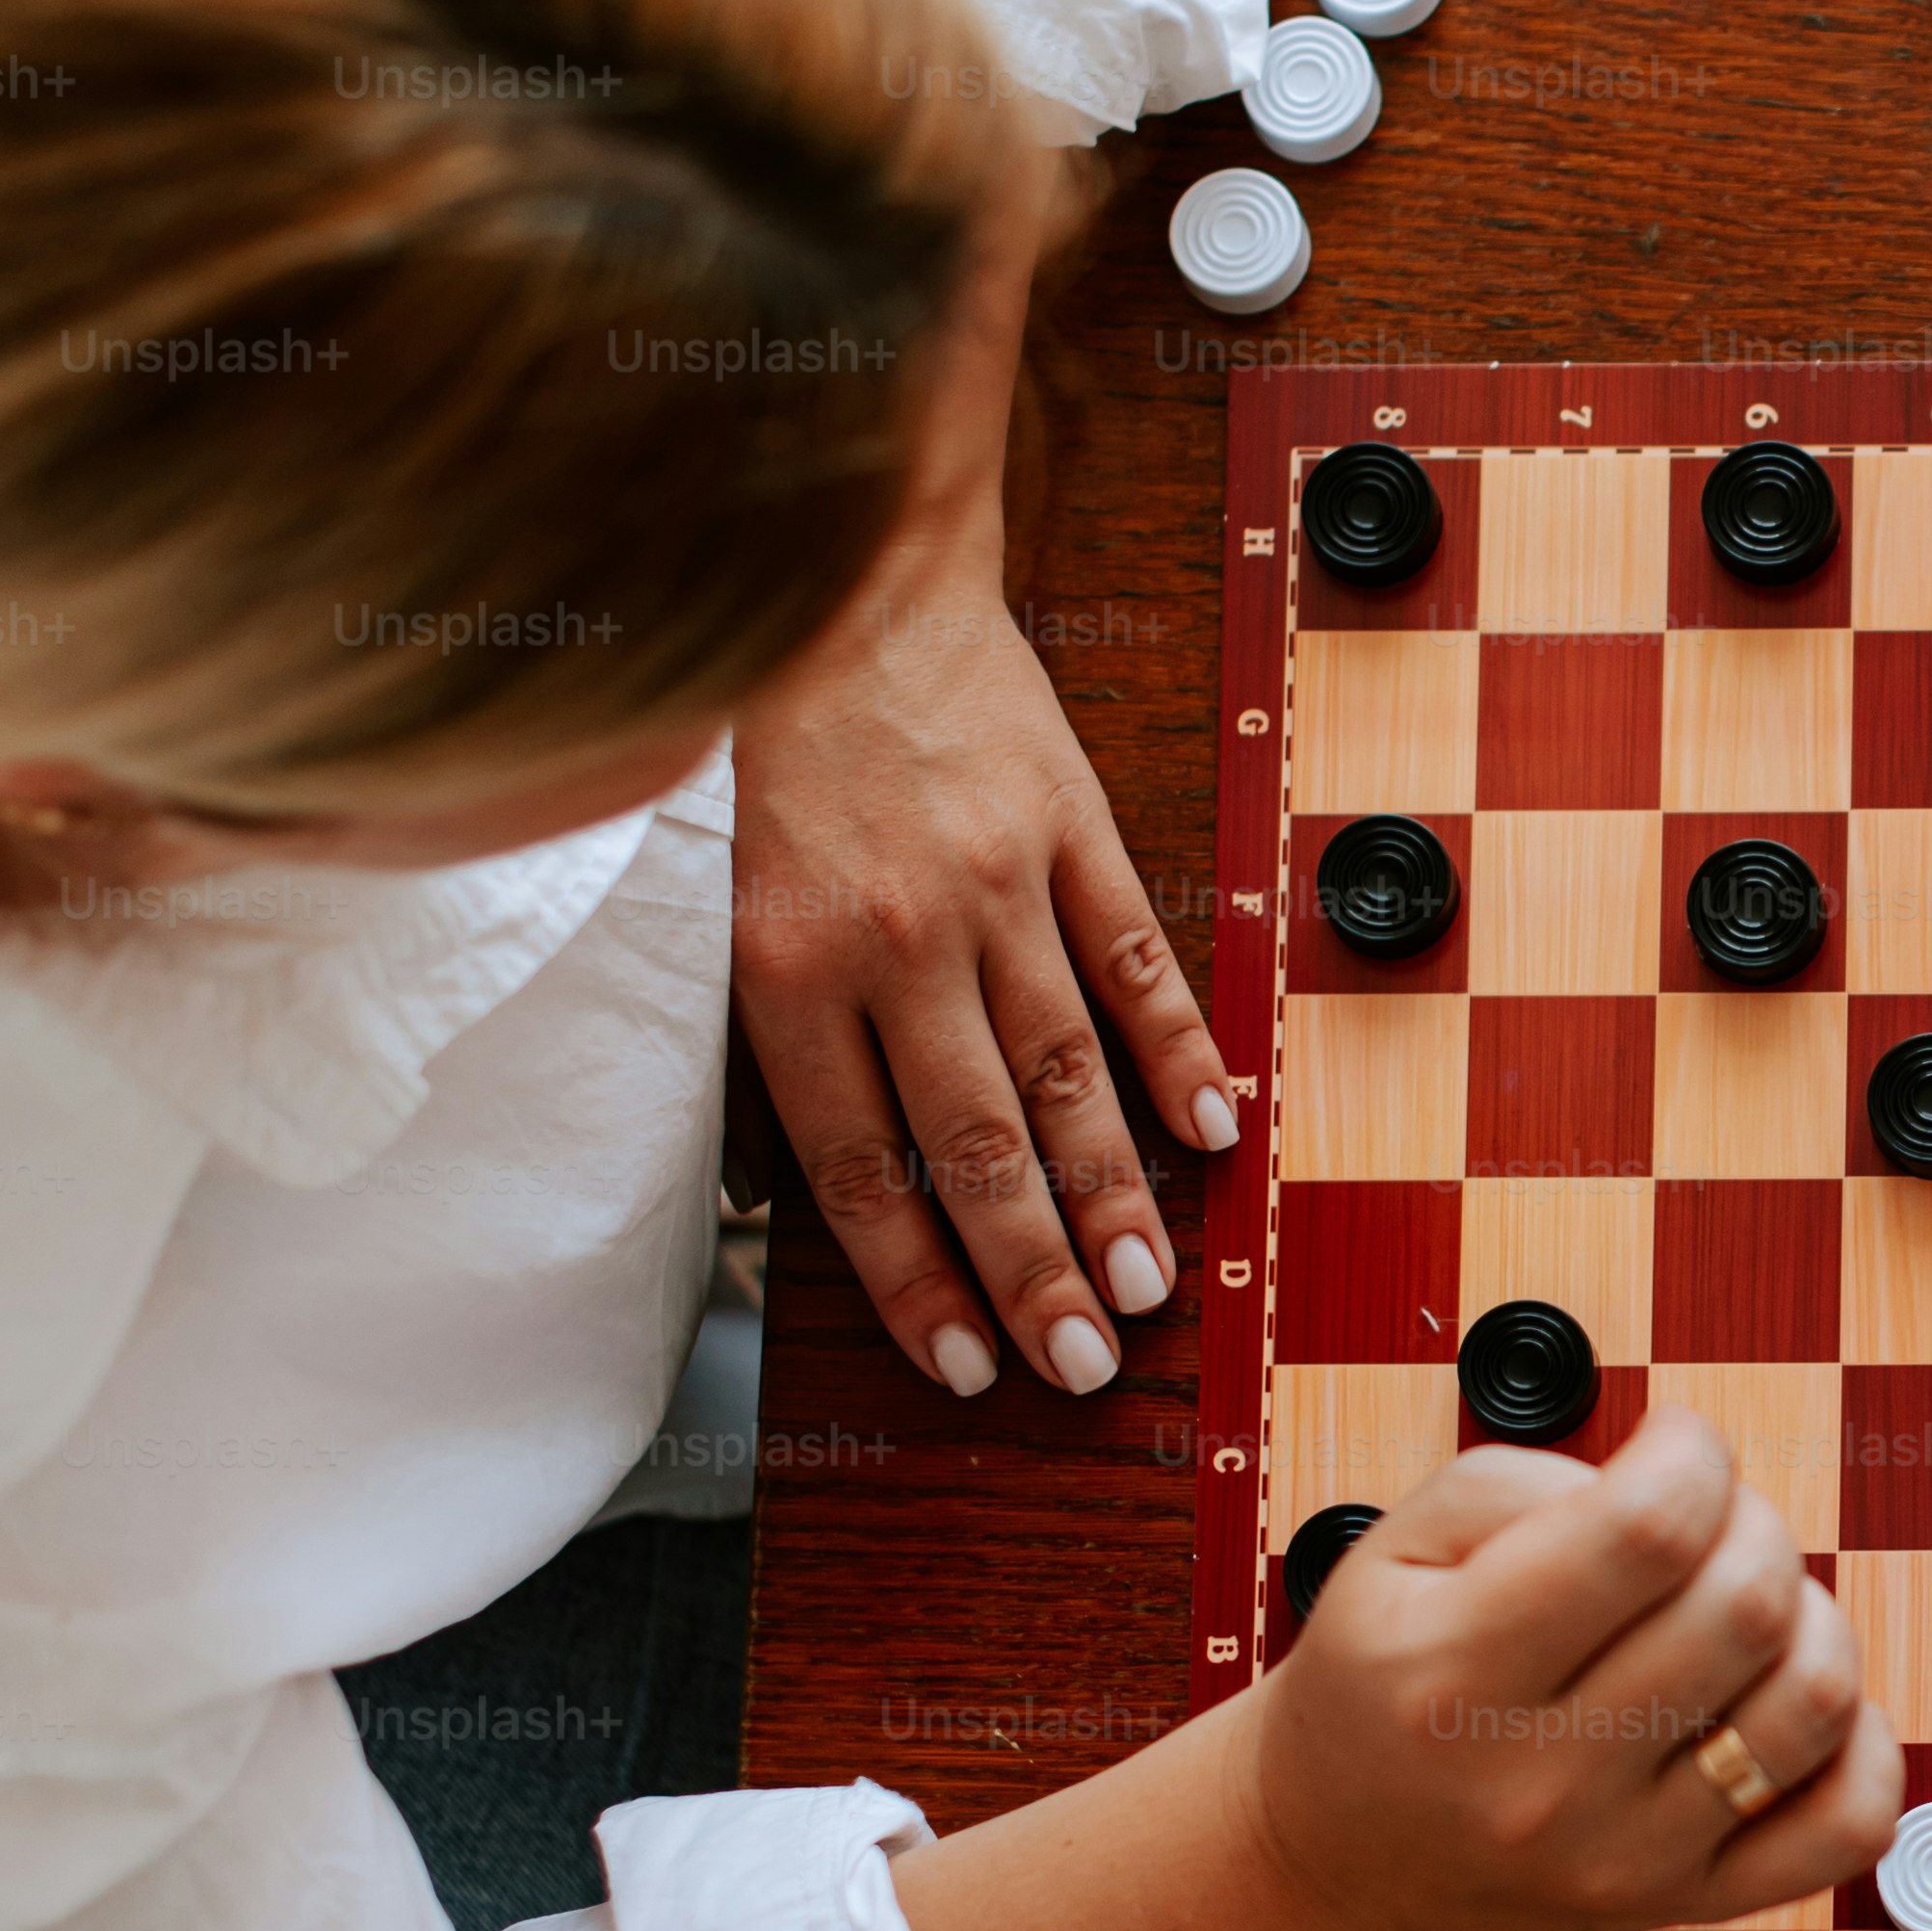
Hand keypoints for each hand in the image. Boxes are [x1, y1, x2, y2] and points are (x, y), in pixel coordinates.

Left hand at [732, 157, 1239, 1395]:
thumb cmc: (759, 734)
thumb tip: (813, 1177)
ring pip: (1068, 1069)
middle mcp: (897, 936)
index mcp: (788, 960)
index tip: (967, 1364)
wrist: (836, 564)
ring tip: (1151, 1286)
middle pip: (981, 1138)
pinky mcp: (1068, 825)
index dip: (917, 1277)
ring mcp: (997, 881)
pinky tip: (1216, 1128)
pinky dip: (1180, 1049)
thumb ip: (774, 1022)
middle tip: (1085, 1367)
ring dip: (1115, 1191)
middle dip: (1035, 1268)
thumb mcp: (715, 884)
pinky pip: (1134, 960)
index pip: (861, 1163)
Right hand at [1246, 1410, 1904, 1930]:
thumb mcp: (1392, 1550)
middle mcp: (1545, 1784)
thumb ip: (1522, 1481)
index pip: (1648, 1532)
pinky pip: (1849, 1824)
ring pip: (1814, 1702)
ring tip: (1745, 1609)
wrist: (1354, 1866)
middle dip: (1751, 1522)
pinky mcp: (1693, 1901)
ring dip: (1808, 1616)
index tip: (1674, 1449)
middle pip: (1744, 1607)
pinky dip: (1859, 1741)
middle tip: (1707, 1526)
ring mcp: (1629, 1856)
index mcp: (1457, 1675)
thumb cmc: (1384, 1691)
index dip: (1692, 1455)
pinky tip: (1786, 1698)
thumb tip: (1668, 1480)